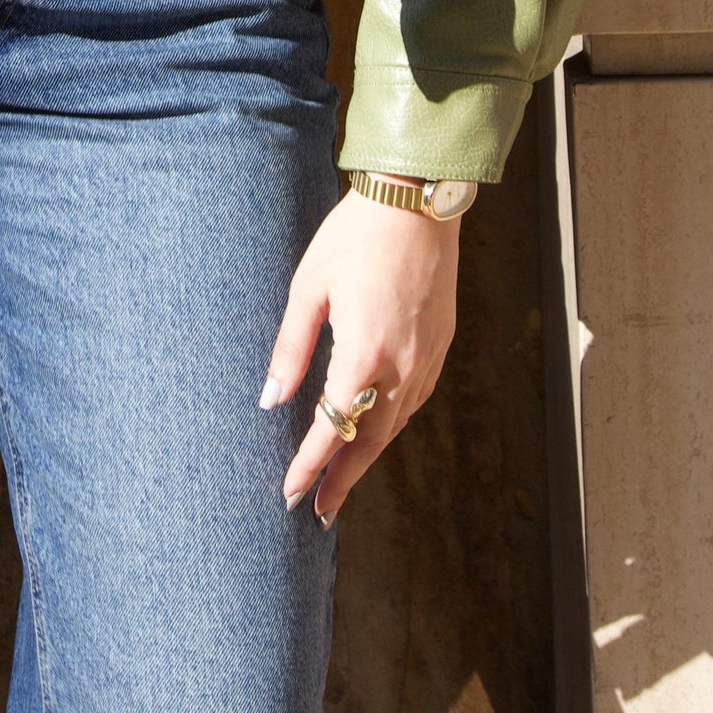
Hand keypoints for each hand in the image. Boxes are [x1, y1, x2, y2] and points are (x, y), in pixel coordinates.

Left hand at [260, 187, 460, 522]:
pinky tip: (375, 431)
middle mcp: (403, 366)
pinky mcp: (441, 345)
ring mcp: (428, 358)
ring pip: (395, 425)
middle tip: (319, 512)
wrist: (417, 200)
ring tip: (342, 480)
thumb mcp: (309, 287)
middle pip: (370, 441)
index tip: (290, 494)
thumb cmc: (355, 237)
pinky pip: (413, 401)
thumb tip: (271, 399)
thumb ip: (291, 348)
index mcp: (365, 353)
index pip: (332, 428)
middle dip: (342, 479)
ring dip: (367, 456)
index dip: (310, 465)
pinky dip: (391, 425)